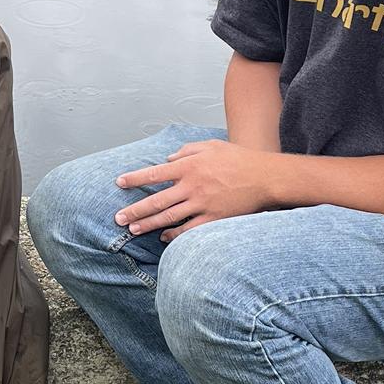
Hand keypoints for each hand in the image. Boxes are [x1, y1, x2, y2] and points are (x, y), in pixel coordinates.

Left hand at [114, 139, 276, 241]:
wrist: (265, 177)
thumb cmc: (238, 159)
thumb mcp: (211, 146)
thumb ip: (186, 151)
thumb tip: (167, 160)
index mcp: (190, 166)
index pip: (155, 173)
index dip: (135, 179)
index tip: (119, 183)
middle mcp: (193, 185)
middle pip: (157, 200)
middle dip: (135, 210)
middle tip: (118, 218)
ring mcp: (203, 204)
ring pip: (169, 217)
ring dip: (149, 224)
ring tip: (133, 229)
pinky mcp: (214, 218)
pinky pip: (189, 229)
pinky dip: (174, 235)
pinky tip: (163, 237)